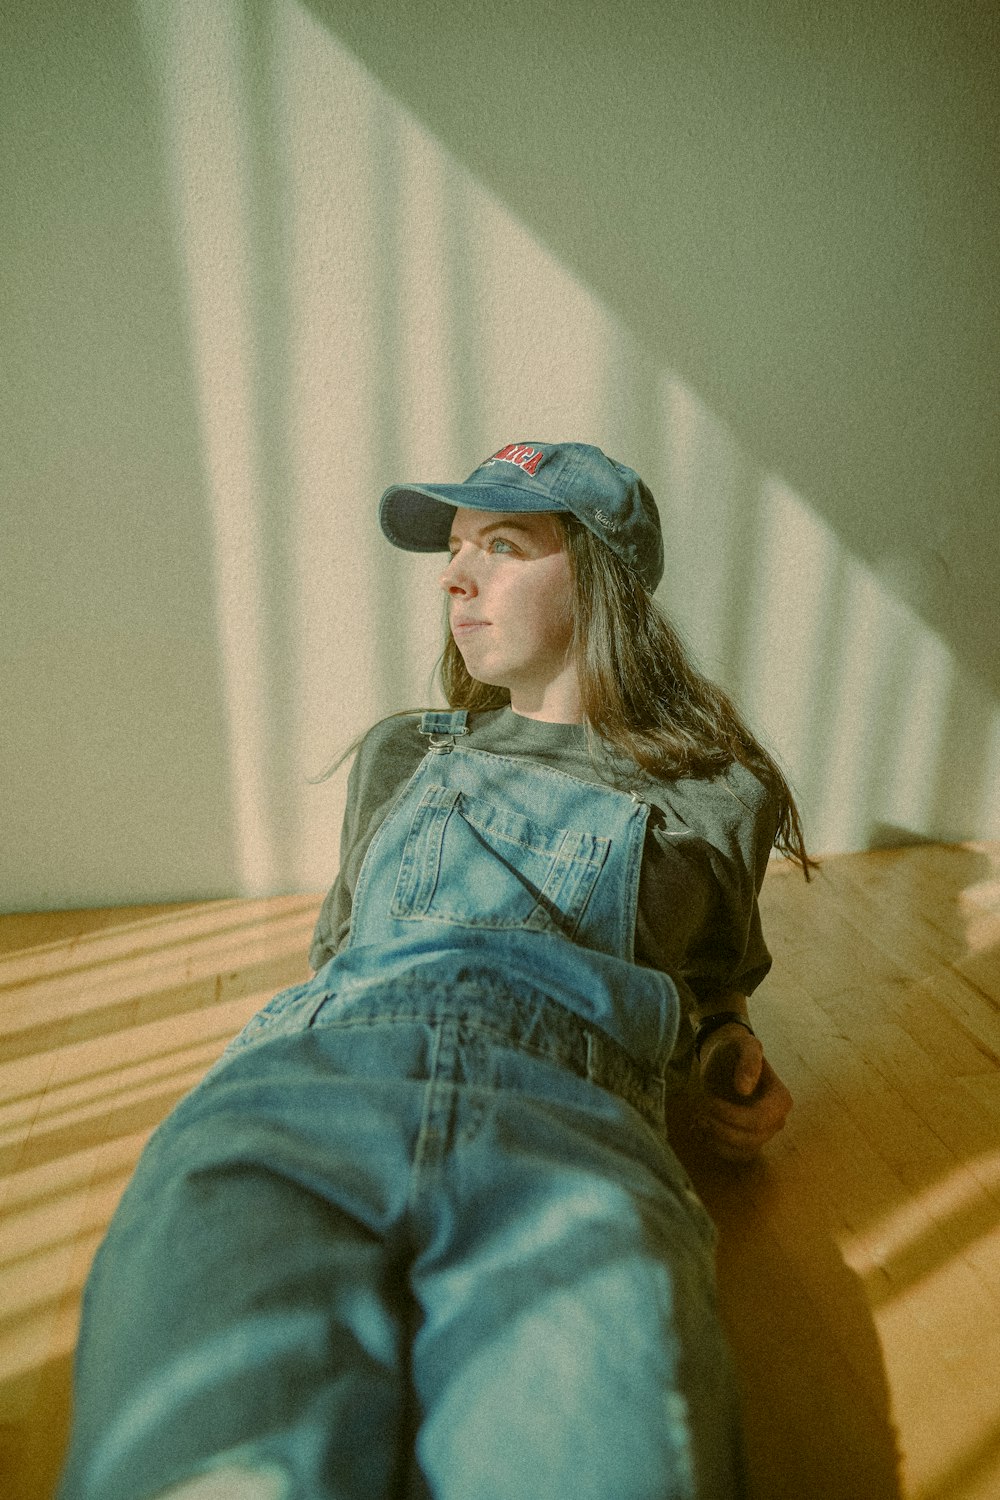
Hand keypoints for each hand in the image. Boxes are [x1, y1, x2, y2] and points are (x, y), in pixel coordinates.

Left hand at [692, 1024, 791, 1162]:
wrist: (725, 1058)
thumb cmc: (735, 1049)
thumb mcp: (743, 1045)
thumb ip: (748, 1060)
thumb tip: (745, 1089)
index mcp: (780, 1099)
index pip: (759, 1119)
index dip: (731, 1116)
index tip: (707, 1100)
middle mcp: (777, 1120)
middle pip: (752, 1139)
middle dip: (721, 1129)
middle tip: (698, 1113)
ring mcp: (764, 1133)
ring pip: (743, 1151)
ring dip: (717, 1141)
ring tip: (696, 1121)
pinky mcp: (748, 1140)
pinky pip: (735, 1155)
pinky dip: (715, 1147)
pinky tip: (699, 1131)